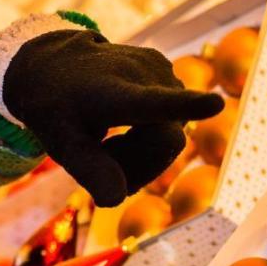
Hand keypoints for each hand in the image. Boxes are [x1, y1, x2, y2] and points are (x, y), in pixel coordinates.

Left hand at [3, 29, 223, 206]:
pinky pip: (170, 123)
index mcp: (116, 92)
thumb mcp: (59, 141)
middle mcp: (144, 74)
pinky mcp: (168, 72)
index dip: (185, 107)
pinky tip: (122, 125)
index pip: (153, 103)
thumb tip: (117, 200)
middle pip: (166, 144)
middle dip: (137, 164)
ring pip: (171, 137)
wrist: (52, 65)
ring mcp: (161, 70)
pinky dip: (146, 136)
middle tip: (101, 157)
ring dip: (140, 152)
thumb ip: (88, 169)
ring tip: (106, 140)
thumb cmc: (55, 108)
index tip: (214, 104)